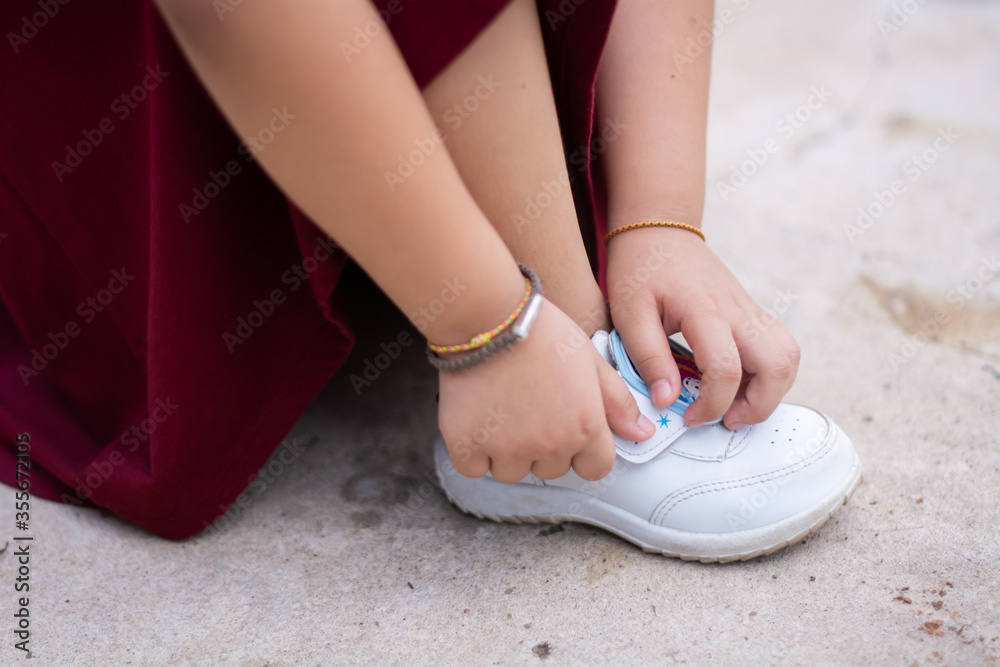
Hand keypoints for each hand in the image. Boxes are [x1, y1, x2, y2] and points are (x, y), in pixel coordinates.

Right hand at [437, 300, 654, 481]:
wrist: (491, 317)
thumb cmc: (542, 332)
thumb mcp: (592, 362)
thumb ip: (618, 402)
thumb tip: (642, 433)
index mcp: (585, 427)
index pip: (595, 468)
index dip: (583, 451)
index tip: (567, 430)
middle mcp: (549, 445)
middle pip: (551, 469)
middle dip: (543, 446)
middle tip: (529, 408)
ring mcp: (506, 449)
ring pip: (511, 471)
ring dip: (507, 451)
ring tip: (501, 410)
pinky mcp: (467, 445)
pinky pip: (472, 468)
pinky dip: (472, 451)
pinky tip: (476, 419)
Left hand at [606, 227, 800, 428]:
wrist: (659, 229)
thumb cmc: (639, 268)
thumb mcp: (628, 313)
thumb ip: (648, 358)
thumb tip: (666, 400)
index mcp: (704, 310)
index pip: (726, 368)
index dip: (711, 404)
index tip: (687, 416)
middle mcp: (737, 310)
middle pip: (779, 363)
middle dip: (759, 404)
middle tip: (725, 418)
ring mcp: (749, 309)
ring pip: (788, 356)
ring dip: (770, 390)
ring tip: (732, 405)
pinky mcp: (750, 313)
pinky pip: (777, 348)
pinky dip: (766, 374)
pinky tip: (733, 384)